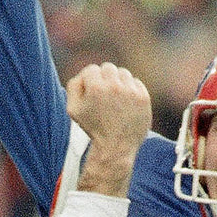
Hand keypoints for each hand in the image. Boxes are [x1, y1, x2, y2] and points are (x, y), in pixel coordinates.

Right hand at [68, 62, 151, 197]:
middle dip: (104, 80)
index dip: (89, 81)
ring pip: (123, 73)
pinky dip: (130, 91)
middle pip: (108, 68)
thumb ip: (74, 86)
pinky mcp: (144, 97)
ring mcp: (131, 91)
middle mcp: (114, 86)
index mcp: (96, 87)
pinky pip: (136, 83)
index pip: (91, 70)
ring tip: (115, 101)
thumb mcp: (73, 110)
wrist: (115, 148)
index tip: (91, 93)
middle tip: (103, 97)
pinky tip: (125, 105)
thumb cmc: (92, 129)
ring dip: (118, 83)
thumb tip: (83, 74)